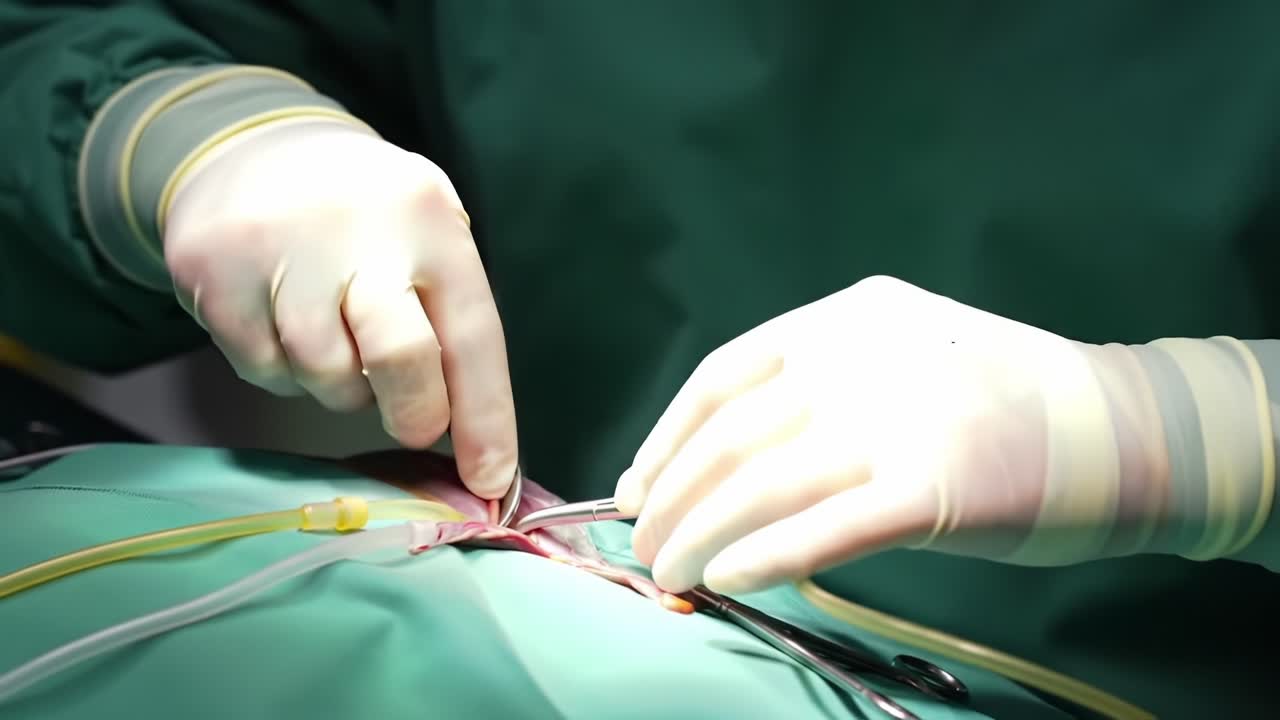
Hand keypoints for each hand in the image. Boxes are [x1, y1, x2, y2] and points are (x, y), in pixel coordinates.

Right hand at [163, 119, 516, 497]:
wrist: (249, 144)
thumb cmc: (362, 212)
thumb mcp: (423, 229)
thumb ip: (447, 314)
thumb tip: (472, 434)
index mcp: (428, 220)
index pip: (472, 334)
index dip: (486, 418)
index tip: (491, 480)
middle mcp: (358, 230)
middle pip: (401, 358)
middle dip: (413, 413)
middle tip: (413, 424)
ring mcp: (279, 249)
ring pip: (326, 376)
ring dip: (340, 387)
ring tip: (337, 340)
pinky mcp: (213, 271)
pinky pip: (263, 368)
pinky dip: (282, 370)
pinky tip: (283, 324)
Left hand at [614, 275, 1240, 593]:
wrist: (1118, 426)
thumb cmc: (997, 401)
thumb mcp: (899, 358)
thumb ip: (818, 390)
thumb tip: (717, 467)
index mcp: (844, 318)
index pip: (722, 376)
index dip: (666, 437)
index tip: (637, 486)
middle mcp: (860, 357)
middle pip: (732, 435)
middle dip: (673, 499)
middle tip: (646, 547)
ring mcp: (899, 417)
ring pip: (764, 484)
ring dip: (701, 535)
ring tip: (672, 575)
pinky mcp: (935, 485)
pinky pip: (826, 528)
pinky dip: (767, 556)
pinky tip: (730, 578)